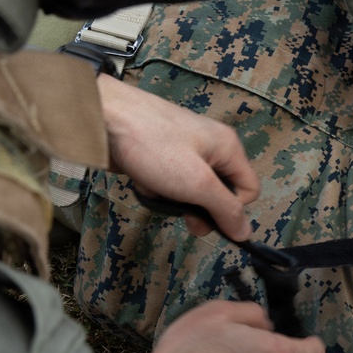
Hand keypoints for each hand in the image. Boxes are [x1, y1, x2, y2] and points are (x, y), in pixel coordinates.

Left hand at [97, 75, 259, 241]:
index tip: (209, 218)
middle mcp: (212, 148)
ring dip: (175, 199)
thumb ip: (225, 209)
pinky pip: (170, 184)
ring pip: (192, 191)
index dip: (232, 210)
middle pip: (219, 194)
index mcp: (228, 148)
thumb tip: (245, 233)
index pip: (248, 191)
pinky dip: (158, 189)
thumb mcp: (197, 183)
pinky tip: (144, 181)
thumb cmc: (152, 144)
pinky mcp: (163, 155)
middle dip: (199, 208)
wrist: (104, 118)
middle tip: (182, 214)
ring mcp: (186, 151)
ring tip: (157, 190)